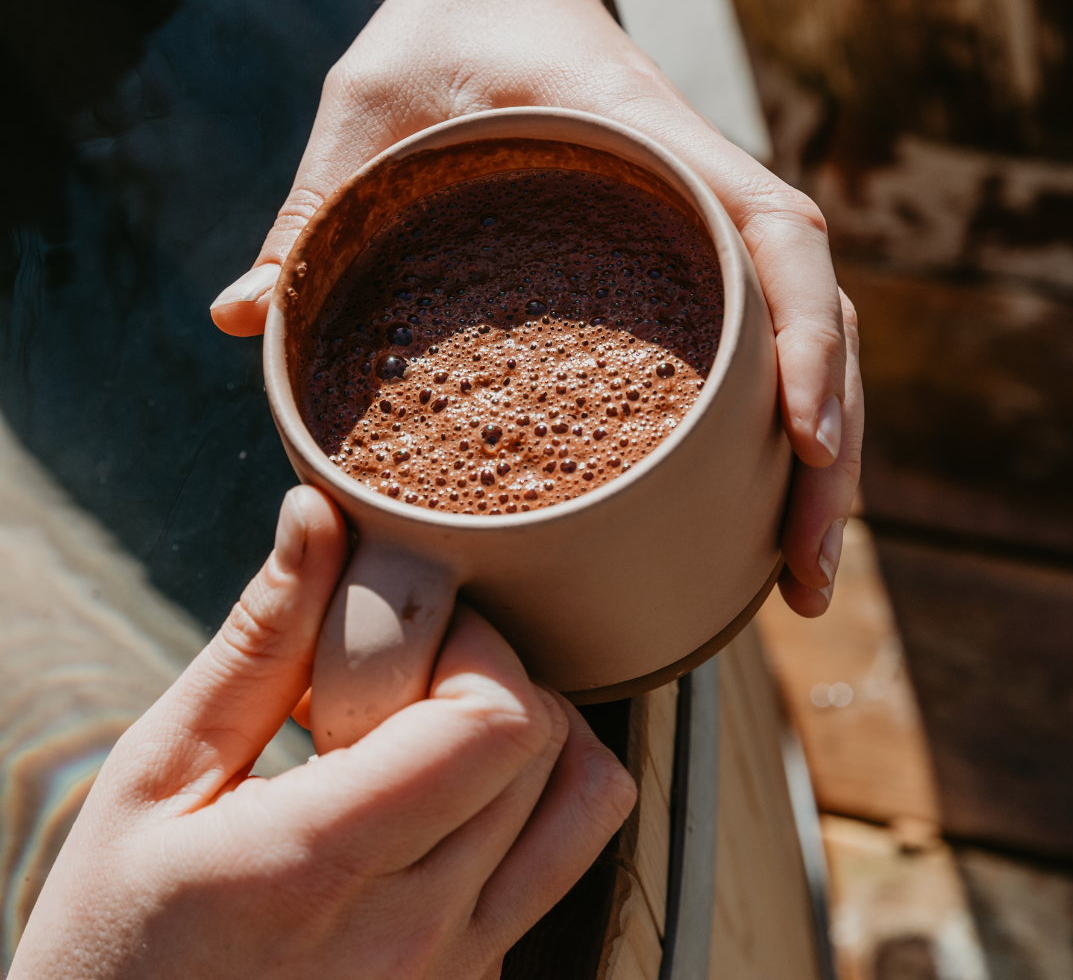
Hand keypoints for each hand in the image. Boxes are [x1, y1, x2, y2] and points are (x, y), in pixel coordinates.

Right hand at [10, 487, 635, 979]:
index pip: (499, 721)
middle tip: (407, 676)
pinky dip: (524, 799)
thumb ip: (257, 642)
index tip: (411, 635)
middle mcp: (417, 932)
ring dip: (530, 734)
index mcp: (323, 865)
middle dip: (496, 673)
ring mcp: (456, 970)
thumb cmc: (113, 936)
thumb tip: (316, 515)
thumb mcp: (156, 780)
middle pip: (548, 745)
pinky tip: (431, 796)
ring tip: (435, 728)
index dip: (477, 647)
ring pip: (584, 804)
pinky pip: (555, 864)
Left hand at [209, 0, 861, 615]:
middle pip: (815, 319)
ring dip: (823, 461)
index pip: (776, 233)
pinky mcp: (686, 264)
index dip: (800, 339)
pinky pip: (758, 344)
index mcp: (650, 144)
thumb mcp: (369, 109)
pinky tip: (759, 506)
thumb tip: (239, 317)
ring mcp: (704, 230)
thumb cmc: (442, 35)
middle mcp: (702, 191)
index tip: (803, 442)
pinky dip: (776, 426)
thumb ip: (314, 208)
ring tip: (800, 578)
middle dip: (832, 452)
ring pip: (805, 343)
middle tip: (804, 578)